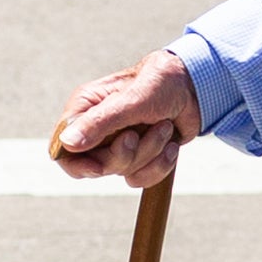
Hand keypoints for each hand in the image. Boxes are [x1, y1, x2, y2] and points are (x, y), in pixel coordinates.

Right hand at [49, 51, 200, 188]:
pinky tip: (170, 143)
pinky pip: (141, 178)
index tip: (99, 167)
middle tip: (138, 134)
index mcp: (85, 110)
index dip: (78, 164)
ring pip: (123, 172)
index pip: (63, 149)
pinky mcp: (138, 156)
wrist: (198, 88)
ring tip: (163, 126)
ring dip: (150, 153)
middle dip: (125, 154)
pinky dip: (160, 164)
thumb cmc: (161, 83)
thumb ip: (99, 122)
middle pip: (96, 166)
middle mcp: (97, 129)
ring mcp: (118, 144)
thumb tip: (67, 143)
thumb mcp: (131, 101)